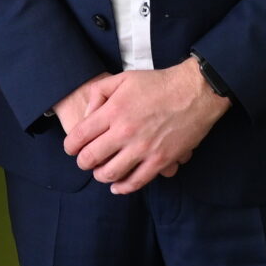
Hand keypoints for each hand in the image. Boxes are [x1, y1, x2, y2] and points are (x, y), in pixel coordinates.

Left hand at [63, 60, 228, 194]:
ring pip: (110, 173)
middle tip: (85, 161)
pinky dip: (122, 187)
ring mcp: (143, 148)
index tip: (71, 148)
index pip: (79, 136)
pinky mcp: (160, 160)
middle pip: (90, 158)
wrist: (195, 92)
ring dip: (100, 175)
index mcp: (113, 110)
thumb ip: (99, 93)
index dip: (70, 146)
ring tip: (101, 171)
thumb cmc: (159, 83)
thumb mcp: (123, 78)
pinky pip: (136, 182)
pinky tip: (117, 186)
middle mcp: (124, 131)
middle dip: (83, 162)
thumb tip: (87, 115)